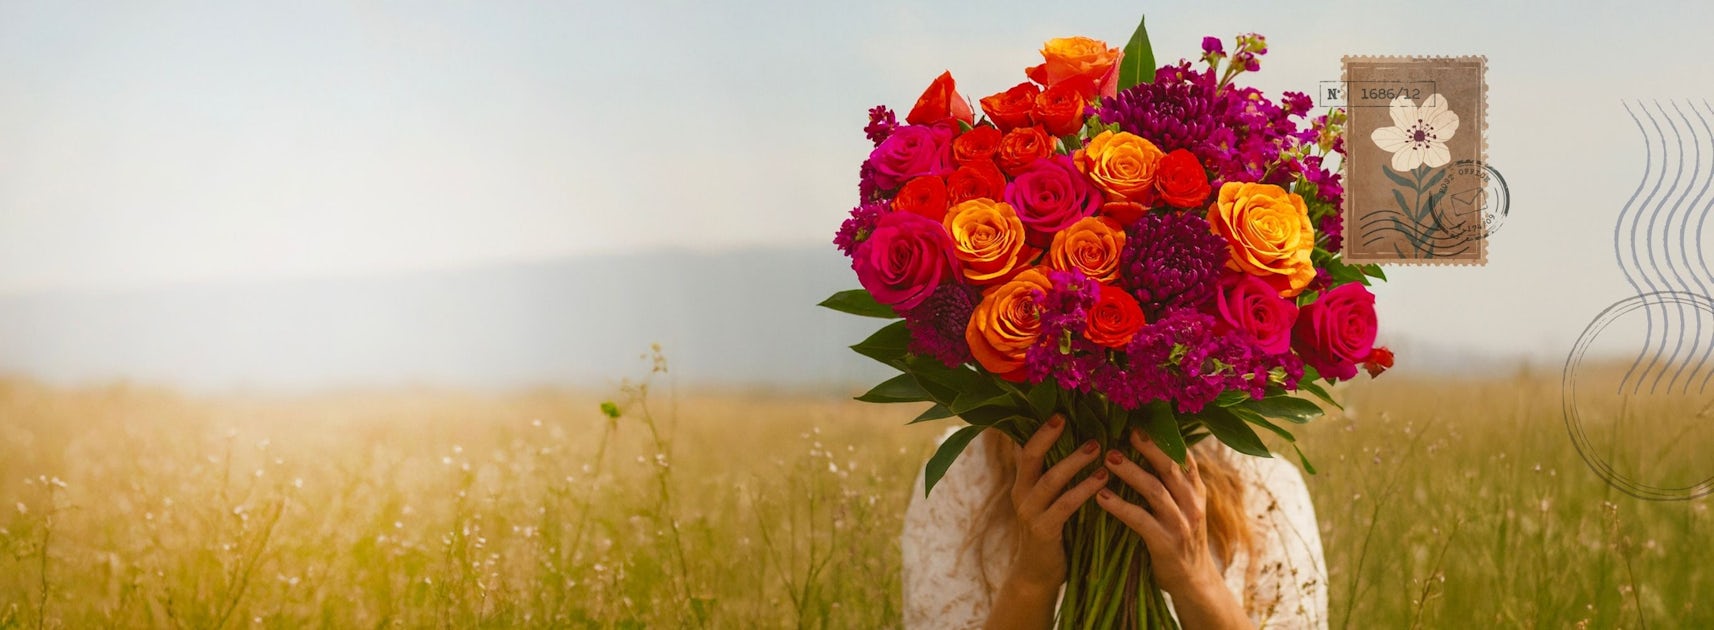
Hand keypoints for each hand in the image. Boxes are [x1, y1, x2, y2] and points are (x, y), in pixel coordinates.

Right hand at [984, 414, 1106, 629]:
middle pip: (1030, 456)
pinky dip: (1084, 490)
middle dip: (1049, 435)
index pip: (1027, 447)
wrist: (1038, 575)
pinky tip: (1103, 480)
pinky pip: (1064, 506)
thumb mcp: (1050, 501)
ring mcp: (1029, 513)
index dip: (1040, 428)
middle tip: (1070, 417)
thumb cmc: (1053, 533)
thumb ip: (1057, 476)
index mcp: (1023, 483)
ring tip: (1099, 448)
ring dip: (1074, 462)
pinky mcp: (1042, 531)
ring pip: (1050, 479)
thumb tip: (1082, 442)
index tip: (1059, 409)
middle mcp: (1021, 494)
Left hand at [1095, 429, 1252, 628]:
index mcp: (1196, 491)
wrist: (1194, 583)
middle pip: (1170, 467)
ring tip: (1107, 458)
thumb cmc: (1181, 539)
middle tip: (1125, 430)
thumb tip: (1150, 449)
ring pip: (1155, 490)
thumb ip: (1172, 482)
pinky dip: (1120, 506)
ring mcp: (1181, 523)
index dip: (1165, 436)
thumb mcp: (1185, 507)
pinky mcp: (1166, 543)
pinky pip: (1141, 520)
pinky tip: (1101, 496)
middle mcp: (1192, 503)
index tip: (1144, 417)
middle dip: (1148, 446)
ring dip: (1130, 471)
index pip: (1184, 456)